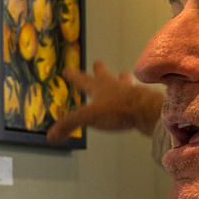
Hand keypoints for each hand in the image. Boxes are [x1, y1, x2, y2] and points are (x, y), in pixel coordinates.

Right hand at [48, 61, 162, 142]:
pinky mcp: (142, 102)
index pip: (82, 80)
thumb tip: (50, 136)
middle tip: (98, 62)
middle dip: (99, 70)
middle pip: (105, 76)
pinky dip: (133, 96)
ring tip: (123, 75)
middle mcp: (114, 87)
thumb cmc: (118, 111)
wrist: (148, 112)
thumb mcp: (88, 117)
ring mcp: (130, 92)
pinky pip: (135, 96)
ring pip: (124, 83)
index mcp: (99, 88)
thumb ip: (69, 124)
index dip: (74, 76)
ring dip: (121, 80)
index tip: (67, 70)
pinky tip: (135, 98)